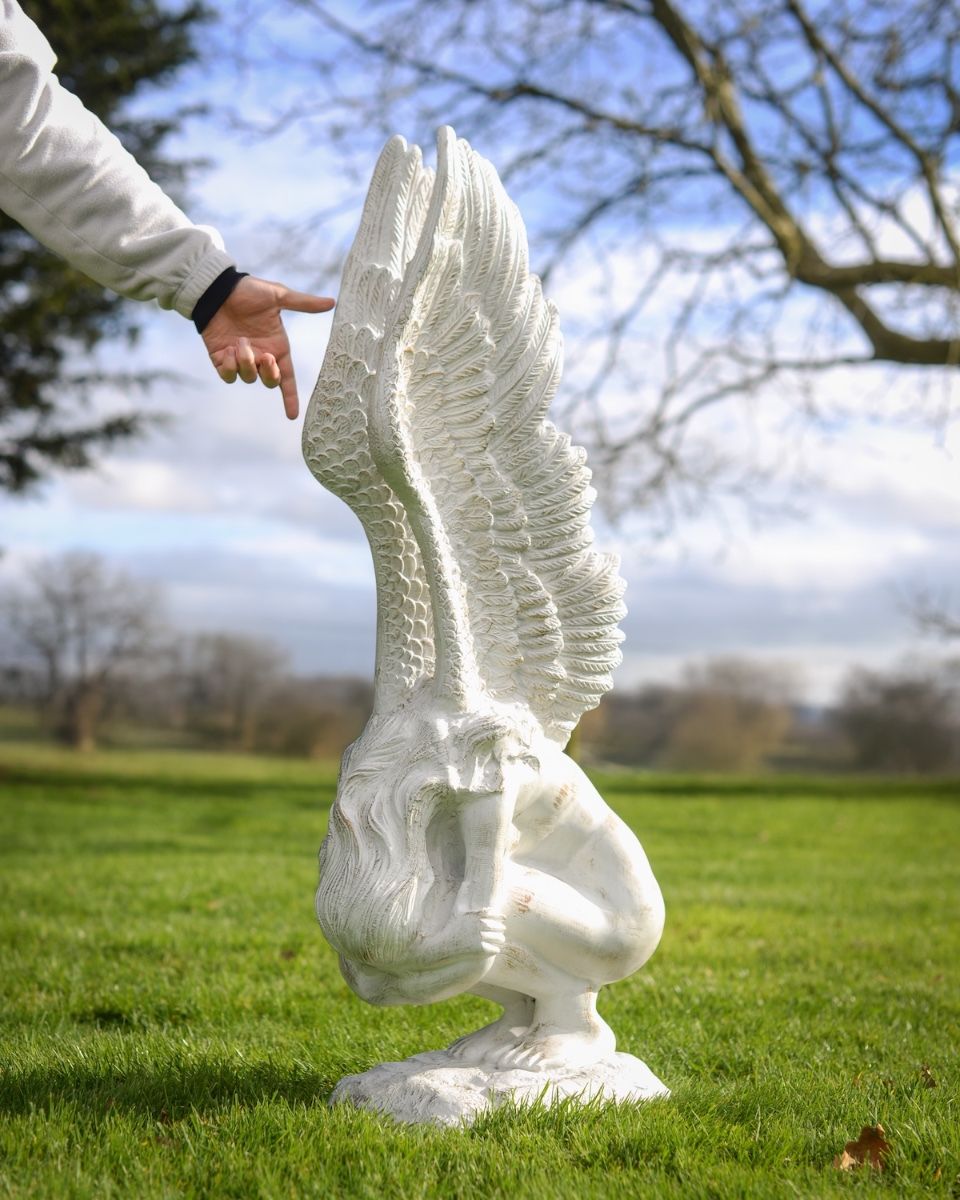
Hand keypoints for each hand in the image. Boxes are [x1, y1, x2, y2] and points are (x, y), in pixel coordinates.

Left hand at [201, 276, 334, 419]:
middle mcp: (261, 356)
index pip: (287, 378)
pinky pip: (229, 376)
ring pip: (248, 378)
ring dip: (246, 362)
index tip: (292, 416)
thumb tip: (332, 302)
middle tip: (265, 356)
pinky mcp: (222, 359)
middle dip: (269, 374)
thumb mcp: (278, 296)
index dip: (290, 397)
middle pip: (270, 381)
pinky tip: (229, 350)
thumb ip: (304, 304)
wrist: (217, 289)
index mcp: (277, 347)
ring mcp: (241, 359)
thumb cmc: (248, 291)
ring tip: (240, 341)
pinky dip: (231, 367)